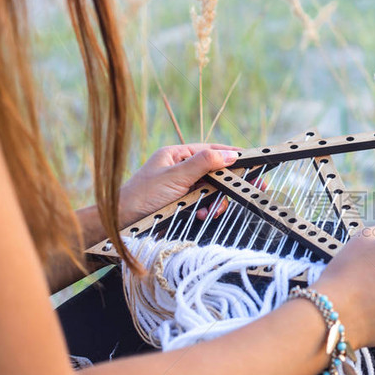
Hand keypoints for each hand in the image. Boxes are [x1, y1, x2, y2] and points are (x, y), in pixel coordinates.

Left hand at [118, 144, 239, 226]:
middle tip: (246, 190)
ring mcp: (182, 188)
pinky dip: (207, 210)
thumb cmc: (142, 196)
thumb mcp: (175, 176)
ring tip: (209, 211)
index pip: (211, 150)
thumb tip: (230, 154)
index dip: (232, 155)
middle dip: (225, 185)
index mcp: (177, 155)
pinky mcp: (182, 205)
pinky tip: (201, 215)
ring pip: (212, 191)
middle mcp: (181, 169)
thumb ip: (203, 164)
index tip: (252, 161)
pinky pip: (204, 205)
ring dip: (215, 202)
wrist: (122, 223)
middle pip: (215, 173)